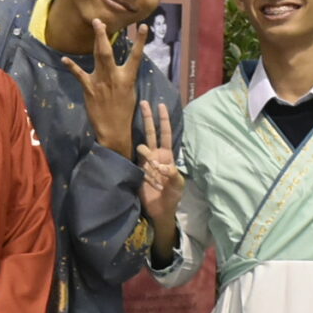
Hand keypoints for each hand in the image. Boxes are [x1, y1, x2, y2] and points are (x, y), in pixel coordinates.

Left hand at [61, 17, 146, 154]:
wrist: (113, 130)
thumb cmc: (124, 112)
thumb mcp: (130, 92)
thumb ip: (126, 77)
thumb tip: (124, 65)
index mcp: (127, 78)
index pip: (136, 56)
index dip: (141, 40)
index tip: (143, 26)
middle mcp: (114, 77)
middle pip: (109, 52)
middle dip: (104, 35)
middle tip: (100, 21)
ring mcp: (100, 81)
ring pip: (98, 56)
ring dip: (96, 40)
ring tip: (95, 26)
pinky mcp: (89, 88)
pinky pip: (79, 74)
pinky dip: (71, 66)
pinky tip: (64, 59)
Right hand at [134, 100, 183, 225]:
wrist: (159, 210)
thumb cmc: (172, 196)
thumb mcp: (177, 186)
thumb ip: (173, 175)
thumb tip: (162, 166)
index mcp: (167, 156)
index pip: (165, 134)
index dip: (163, 120)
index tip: (160, 105)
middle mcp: (156, 155)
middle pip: (151, 132)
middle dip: (148, 118)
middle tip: (143, 102)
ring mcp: (145, 162)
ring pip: (142, 146)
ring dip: (146, 154)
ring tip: (154, 173)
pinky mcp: (136, 170)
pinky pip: (134, 159)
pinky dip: (135, 159)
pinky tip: (139, 165)